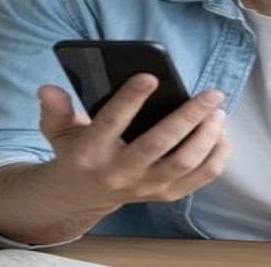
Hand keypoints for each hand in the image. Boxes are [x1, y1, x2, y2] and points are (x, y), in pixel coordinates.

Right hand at [36, 75, 230, 212]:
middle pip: (159, 144)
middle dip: (188, 116)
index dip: (130, 99)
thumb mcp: (57, 130)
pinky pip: (198, 179)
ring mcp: (144, 187)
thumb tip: (48, 88)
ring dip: (207, 136)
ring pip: (184, 162)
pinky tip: (222, 134)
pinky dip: (216, 157)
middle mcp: (119, 173)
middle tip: (211, 93)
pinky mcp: (163, 195)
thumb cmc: (76, 151)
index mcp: (90, 153)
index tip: (150, 75)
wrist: (81, 195)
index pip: (111, 123)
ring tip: (218, 111)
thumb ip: (55, 109)